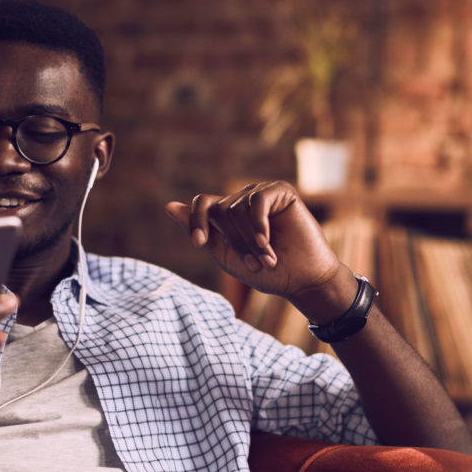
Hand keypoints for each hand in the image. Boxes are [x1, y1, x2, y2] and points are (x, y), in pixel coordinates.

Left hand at [166, 181, 358, 322]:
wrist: (302, 279)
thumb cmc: (266, 272)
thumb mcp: (225, 256)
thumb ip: (200, 232)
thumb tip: (168, 205)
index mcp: (228, 215)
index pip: (202, 204)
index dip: (196, 221)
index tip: (199, 244)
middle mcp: (243, 200)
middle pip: (220, 211)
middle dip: (234, 242)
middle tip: (253, 264)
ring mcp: (262, 194)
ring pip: (237, 208)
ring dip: (249, 240)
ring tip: (267, 259)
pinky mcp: (281, 192)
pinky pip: (257, 200)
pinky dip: (258, 225)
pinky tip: (267, 242)